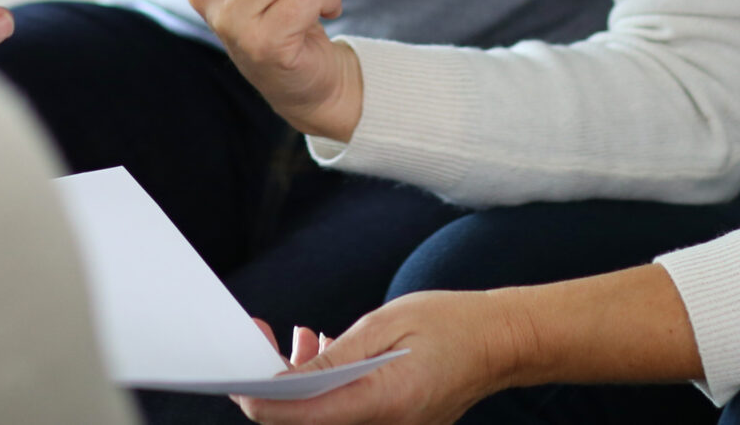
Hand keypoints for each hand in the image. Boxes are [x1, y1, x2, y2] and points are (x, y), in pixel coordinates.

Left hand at [234, 292, 534, 424]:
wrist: (501, 343)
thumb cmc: (451, 324)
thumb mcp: (386, 324)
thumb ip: (335, 356)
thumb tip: (286, 377)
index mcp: (383, 402)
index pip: (302, 416)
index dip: (261, 400)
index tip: (238, 373)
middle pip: (307, 422)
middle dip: (276, 386)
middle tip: (264, 340)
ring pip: (323, 418)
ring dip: (301, 385)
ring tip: (302, 337)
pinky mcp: (392, 424)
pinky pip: (343, 414)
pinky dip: (325, 388)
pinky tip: (326, 351)